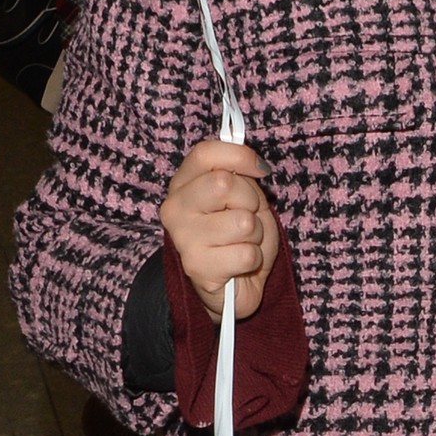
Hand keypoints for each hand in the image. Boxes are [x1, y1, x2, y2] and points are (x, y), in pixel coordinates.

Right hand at [160, 138, 277, 322]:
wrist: (236, 282)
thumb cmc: (239, 232)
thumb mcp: (244, 195)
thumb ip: (241, 174)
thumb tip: (257, 165)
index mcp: (184, 183)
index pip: (205, 153)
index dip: (239, 156)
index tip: (260, 170)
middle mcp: (175, 208)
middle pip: (224, 183)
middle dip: (250, 200)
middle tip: (247, 215)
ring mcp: (183, 239)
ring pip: (242, 222)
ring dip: (255, 233)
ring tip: (243, 241)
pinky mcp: (196, 268)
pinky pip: (246, 253)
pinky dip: (253, 258)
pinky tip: (239, 263)